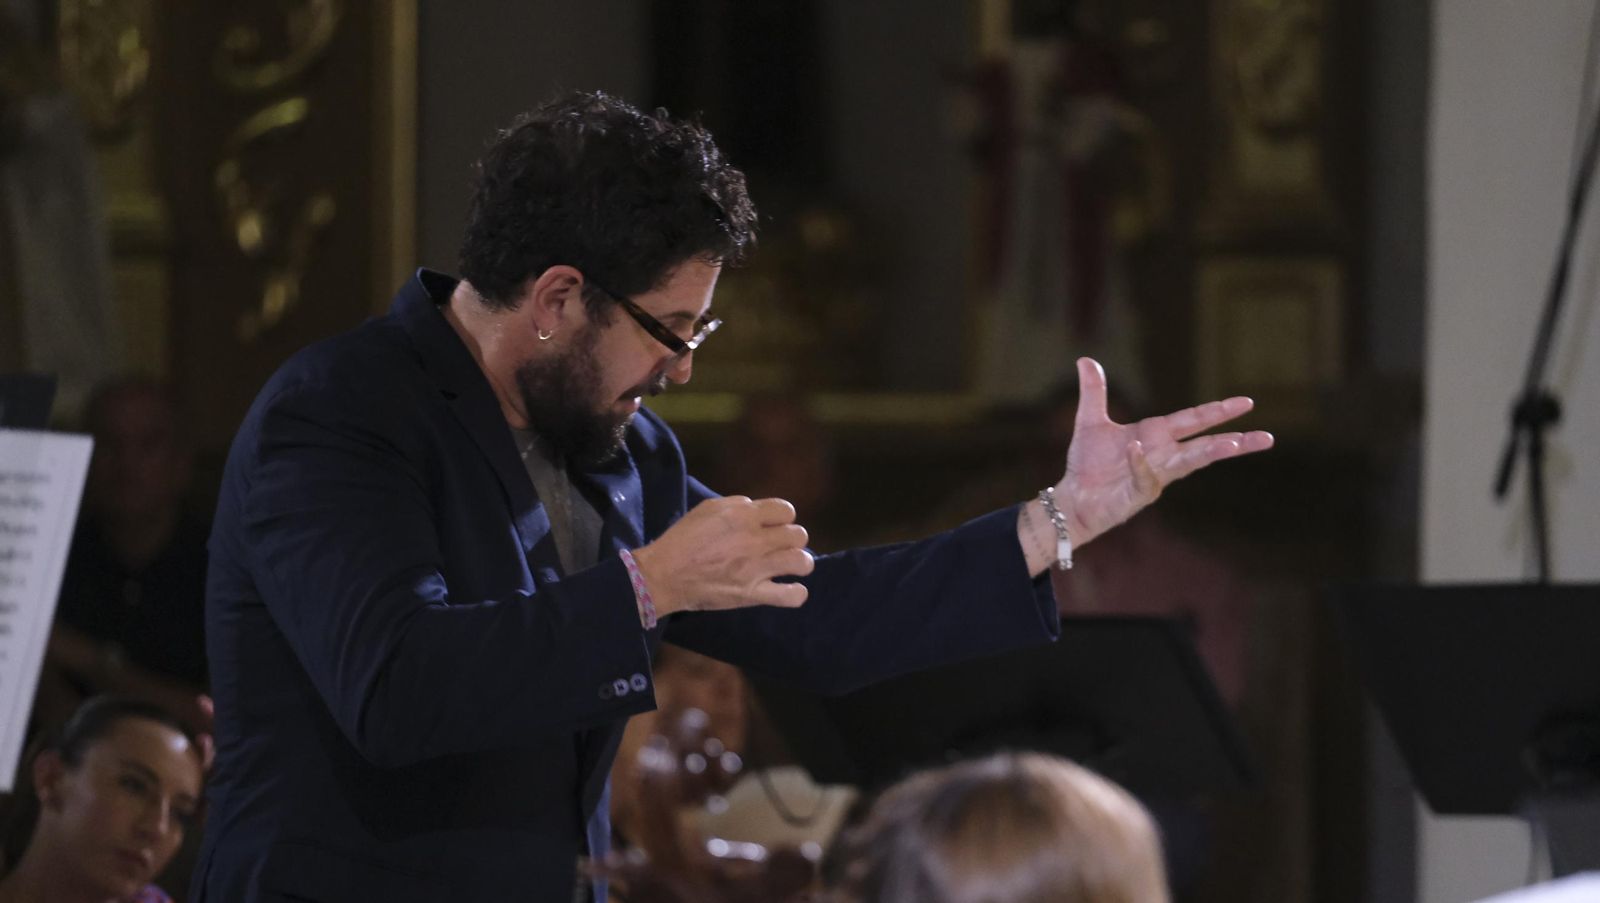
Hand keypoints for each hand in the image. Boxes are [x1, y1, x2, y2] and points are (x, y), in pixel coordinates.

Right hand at [631, 496, 813, 616]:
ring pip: (802, 561)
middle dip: (791, 540)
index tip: (773, 527)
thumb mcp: (707, 509)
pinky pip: (791, 596)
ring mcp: (756, 569)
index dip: (782, 518)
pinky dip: (796, 593)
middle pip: (798, 535)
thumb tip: (757, 510)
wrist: (663, 575)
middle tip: (779, 547)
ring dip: (800, 563)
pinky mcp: (753, 595)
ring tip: (789, 566)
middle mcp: (755, 540)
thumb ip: (737, 506)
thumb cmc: (682, 539)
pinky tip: (789, 589)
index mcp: (744, 516)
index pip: (786, 510)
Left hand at [1047, 357, 1273, 551]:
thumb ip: (1094, 392)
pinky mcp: (1138, 494)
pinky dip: (1142, 463)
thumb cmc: (1087, 465)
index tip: (1246, 402)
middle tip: (1267, 437)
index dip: (1218, 410)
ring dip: (1209, 452)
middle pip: (1205, 445)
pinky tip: (1136, 449)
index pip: (1194, 419)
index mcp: (1156, 435)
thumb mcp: (1091, 421)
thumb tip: (1085, 359)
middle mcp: (1163, 456)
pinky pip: (1145, 478)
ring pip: (1189, 463)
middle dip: (1235, 440)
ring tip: (1234, 443)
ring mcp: (1154, 476)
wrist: (1073, 497)